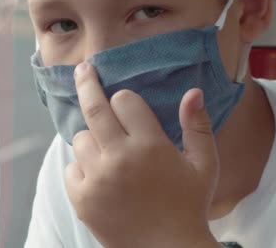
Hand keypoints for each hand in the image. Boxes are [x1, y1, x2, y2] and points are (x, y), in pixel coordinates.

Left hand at [65, 62, 220, 247]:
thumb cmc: (188, 206)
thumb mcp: (203, 166)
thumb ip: (198, 127)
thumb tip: (192, 91)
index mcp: (150, 145)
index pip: (124, 100)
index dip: (126, 100)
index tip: (126, 105)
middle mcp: (120, 157)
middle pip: (93, 107)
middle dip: (86, 83)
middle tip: (82, 69)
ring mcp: (97, 178)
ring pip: (81, 138)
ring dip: (92, 139)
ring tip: (110, 155)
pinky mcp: (81, 198)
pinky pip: (71, 167)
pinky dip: (82, 168)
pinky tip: (100, 178)